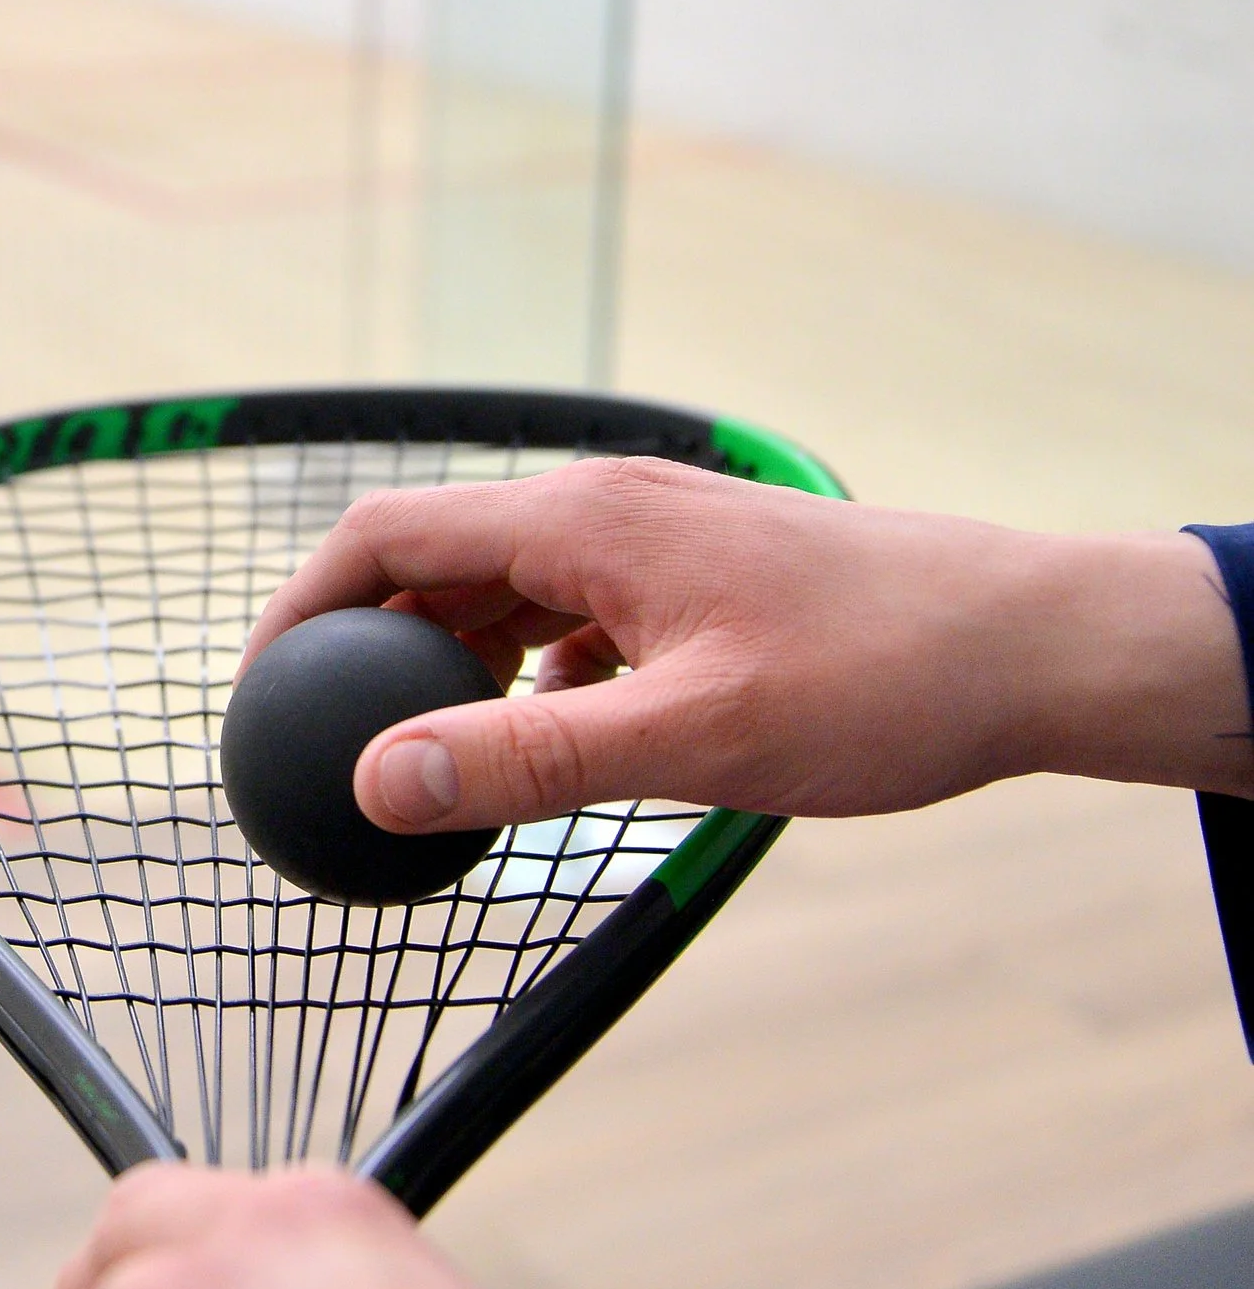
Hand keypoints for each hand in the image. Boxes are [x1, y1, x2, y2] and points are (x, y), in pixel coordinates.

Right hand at [237, 459, 1249, 838]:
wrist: (1033, 644)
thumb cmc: (879, 678)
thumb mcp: (692, 740)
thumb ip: (530, 760)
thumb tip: (382, 781)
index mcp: (581, 517)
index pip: (386, 536)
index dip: (299, 610)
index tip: (256, 696)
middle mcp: (603, 507)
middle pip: (436, 560)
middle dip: (365, 646)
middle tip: (322, 741)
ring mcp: (651, 538)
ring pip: (505, 591)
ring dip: (452, 664)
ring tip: (426, 754)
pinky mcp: (694, 578)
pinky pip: (573, 615)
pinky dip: (535, 674)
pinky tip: (559, 739)